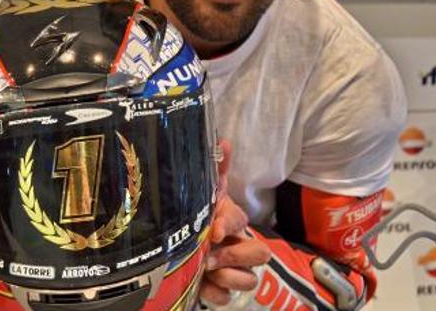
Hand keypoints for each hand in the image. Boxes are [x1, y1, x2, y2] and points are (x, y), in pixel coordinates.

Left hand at [199, 139, 271, 305]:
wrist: (173, 249)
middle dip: (237, 255)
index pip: (243, 221)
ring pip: (250, 280)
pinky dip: (214, 294)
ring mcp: (232, 270)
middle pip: (262, 254)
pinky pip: (227, 299)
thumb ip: (214, 168)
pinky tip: (202, 286)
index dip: (230, 225)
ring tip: (207, 270)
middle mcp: (238, 246)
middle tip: (212, 256)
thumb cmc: (195, 217)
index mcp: (233, 221)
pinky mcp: (221, 291)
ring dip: (228, 277)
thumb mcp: (202, 193)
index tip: (213, 231)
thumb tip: (223, 140)